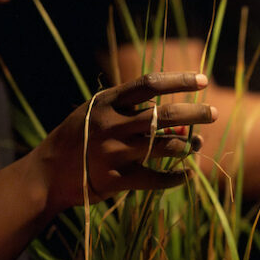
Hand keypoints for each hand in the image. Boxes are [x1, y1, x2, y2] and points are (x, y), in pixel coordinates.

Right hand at [22, 72, 216, 214]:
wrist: (46, 174)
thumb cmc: (79, 138)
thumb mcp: (96, 114)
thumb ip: (131, 113)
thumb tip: (179, 120)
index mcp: (106, 102)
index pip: (149, 84)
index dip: (179, 80)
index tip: (202, 79)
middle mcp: (110, 125)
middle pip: (164, 115)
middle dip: (194, 112)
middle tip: (213, 113)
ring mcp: (112, 153)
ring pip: (164, 146)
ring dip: (187, 145)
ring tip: (198, 144)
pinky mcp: (114, 180)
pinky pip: (155, 178)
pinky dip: (175, 178)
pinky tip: (186, 175)